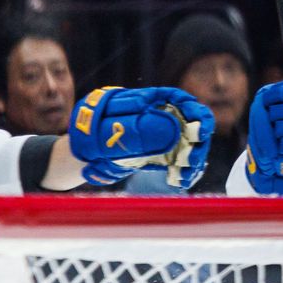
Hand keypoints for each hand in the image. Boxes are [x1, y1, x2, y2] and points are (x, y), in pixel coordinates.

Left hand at [68, 86, 213, 187]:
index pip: (180, 101)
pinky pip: (179, 163)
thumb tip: (171, 132)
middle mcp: (160, 118)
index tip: (201, 129)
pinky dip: (183, 172)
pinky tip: (181, 181)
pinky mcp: (160, 157)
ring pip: (188, 145)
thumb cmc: (93, 134)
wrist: (81, 154)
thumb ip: (137, 130)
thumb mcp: (110, 130)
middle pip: (191, 125)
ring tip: (186, 176)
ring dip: (193, 161)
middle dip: (198, 142)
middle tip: (195, 160)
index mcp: (149, 103)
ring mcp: (162, 138)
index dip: (196, 112)